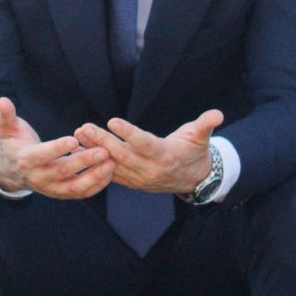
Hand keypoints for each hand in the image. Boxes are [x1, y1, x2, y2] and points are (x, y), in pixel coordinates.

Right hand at [0, 97, 114, 199]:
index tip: (75, 139)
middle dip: (85, 161)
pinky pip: (81, 193)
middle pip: (63, 171)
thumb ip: (6, 115)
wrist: (11, 171)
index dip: (58, 148)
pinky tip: (110, 172)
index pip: (43, 155)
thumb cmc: (13, 144)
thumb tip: (2, 101)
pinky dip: (97, 185)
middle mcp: (39, 177)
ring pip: (75, 187)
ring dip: (95, 176)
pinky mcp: (61, 193)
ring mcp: (51, 188)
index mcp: (26, 160)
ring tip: (112, 163)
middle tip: (104, 150)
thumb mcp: (6, 129)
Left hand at [76, 110, 223, 194]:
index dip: (129, 133)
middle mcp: (151, 170)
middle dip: (102, 142)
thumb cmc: (195, 151)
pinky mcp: (131, 182)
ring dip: (93, 151)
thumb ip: (206, 124)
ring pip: (113, 164)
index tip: (112, 121)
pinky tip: (79, 150)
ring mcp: (139, 178)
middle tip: (84, 127)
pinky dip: (94, 163)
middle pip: (123, 155)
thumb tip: (218, 114)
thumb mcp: (201, 136)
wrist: (193, 180)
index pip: (144, 144)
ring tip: (77, 136)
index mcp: (166, 156)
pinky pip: (109, 173)